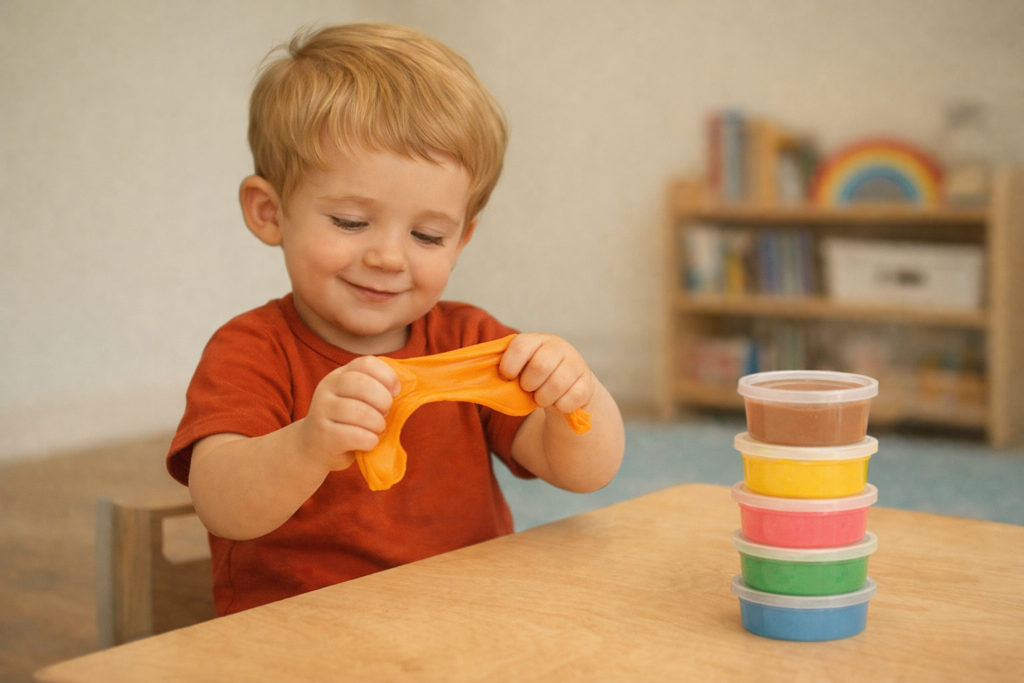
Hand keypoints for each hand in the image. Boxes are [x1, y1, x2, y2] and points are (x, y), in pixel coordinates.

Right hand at [299, 356, 400, 470]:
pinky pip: (354, 435)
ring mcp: (321, 411)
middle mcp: (327, 388)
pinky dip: (369, 440)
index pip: (367, 363)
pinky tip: (369, 442)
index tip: (395, 392)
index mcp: (340, 374)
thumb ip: (376, 388)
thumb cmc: (346, 421)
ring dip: (377, 423)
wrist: (313, 446)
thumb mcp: (357, 399)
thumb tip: (410, 384)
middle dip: (382, 400)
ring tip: (377, 429)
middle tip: (385, 412)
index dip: (387, 376)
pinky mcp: (323, 435)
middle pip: (361, 384)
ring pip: (358, 411)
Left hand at [499, 333, 595, 414]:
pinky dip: (559, 406)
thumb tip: (477, 376)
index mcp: (537, 339)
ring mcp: (576, 364)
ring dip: (542, 398)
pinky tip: (557, 402)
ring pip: (556, 385)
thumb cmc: (535, 376)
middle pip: (539, 367)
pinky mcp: (587, 384)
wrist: (567, 386)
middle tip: (527, 388)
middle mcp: (559, 347)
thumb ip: (503, 368)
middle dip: (528, 384)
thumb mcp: (520, 367)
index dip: (509, 366)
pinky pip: (571, 399)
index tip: (507, 377)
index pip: (520, 346)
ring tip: (540, 397)